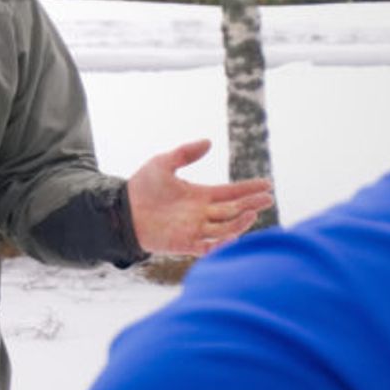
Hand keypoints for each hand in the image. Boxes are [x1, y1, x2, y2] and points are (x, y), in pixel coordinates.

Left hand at [126, 139, 272, 257]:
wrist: (121, 209)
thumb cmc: (141, 187)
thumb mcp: (163, 163)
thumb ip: (185, 153)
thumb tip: (209, 142)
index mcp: (199, 195)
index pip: (230, 192)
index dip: (248, 188)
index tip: (267, 184)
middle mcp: (201, 214)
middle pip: (232, 209)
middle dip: (251, 204)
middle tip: (269, 198)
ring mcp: (194, 230)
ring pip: (224, 228)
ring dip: (240, 222)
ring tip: (253, 213)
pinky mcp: (184, 244)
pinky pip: (206, 247)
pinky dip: (220, 244)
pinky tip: (234, 236)